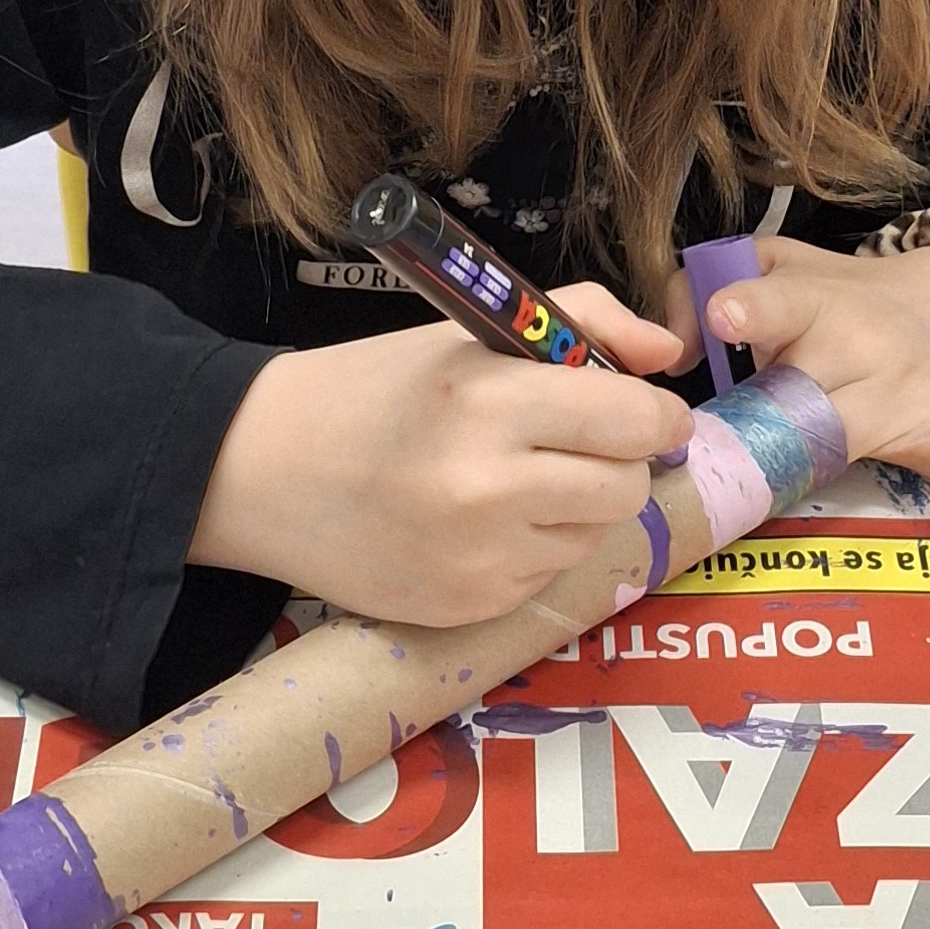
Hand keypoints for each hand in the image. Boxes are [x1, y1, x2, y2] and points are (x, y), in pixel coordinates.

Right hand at [193, 286, 692, 624]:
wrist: (262, 470)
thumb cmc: (373, 389)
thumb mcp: (468, 334)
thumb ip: (581, 321)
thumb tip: (667, 353)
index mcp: (489, 401)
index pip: (636, 421)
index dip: (656, 413)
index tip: (645, 410)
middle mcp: (488, 488)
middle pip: (628, 487)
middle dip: (619, 461)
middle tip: (572, 442)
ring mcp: (478, 559)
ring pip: (594, 535)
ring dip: (576, 506)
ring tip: (510, 479)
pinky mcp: (467, 607)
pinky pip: (547, 575)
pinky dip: (532, 547)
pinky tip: (476, 521)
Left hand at [679, 240, 929, 481]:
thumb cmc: (849, 305)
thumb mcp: (788, 271)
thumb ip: (713, 286)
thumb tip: (674, 349)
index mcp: (813, 302)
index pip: (775, 301)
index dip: (747, 310)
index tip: (722, 319)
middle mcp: (856, 341)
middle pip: (802, 381)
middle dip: (767, 407)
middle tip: (734, 431)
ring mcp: (900, 386)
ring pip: (850, 425)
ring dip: (830, 441)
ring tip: (808, 453)